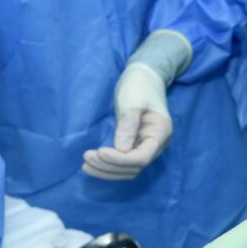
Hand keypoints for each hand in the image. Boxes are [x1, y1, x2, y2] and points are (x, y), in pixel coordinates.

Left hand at [83, 63, 171, 179]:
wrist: (143, 77)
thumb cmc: (139, 85)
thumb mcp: (132, 101)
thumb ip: (128, 125)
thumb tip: (120, 149)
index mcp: (160, 133)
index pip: (142, 158)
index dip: (120, 159)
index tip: (99, 151)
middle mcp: (156, 145)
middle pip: (134, 167)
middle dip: (110, 166)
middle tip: (87, 158)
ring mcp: (146, 147)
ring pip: (128, 169)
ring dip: (107, 170)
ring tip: (86, 164)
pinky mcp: (135, 146)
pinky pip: (123, 163)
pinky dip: (108, 166)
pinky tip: (93, 164)